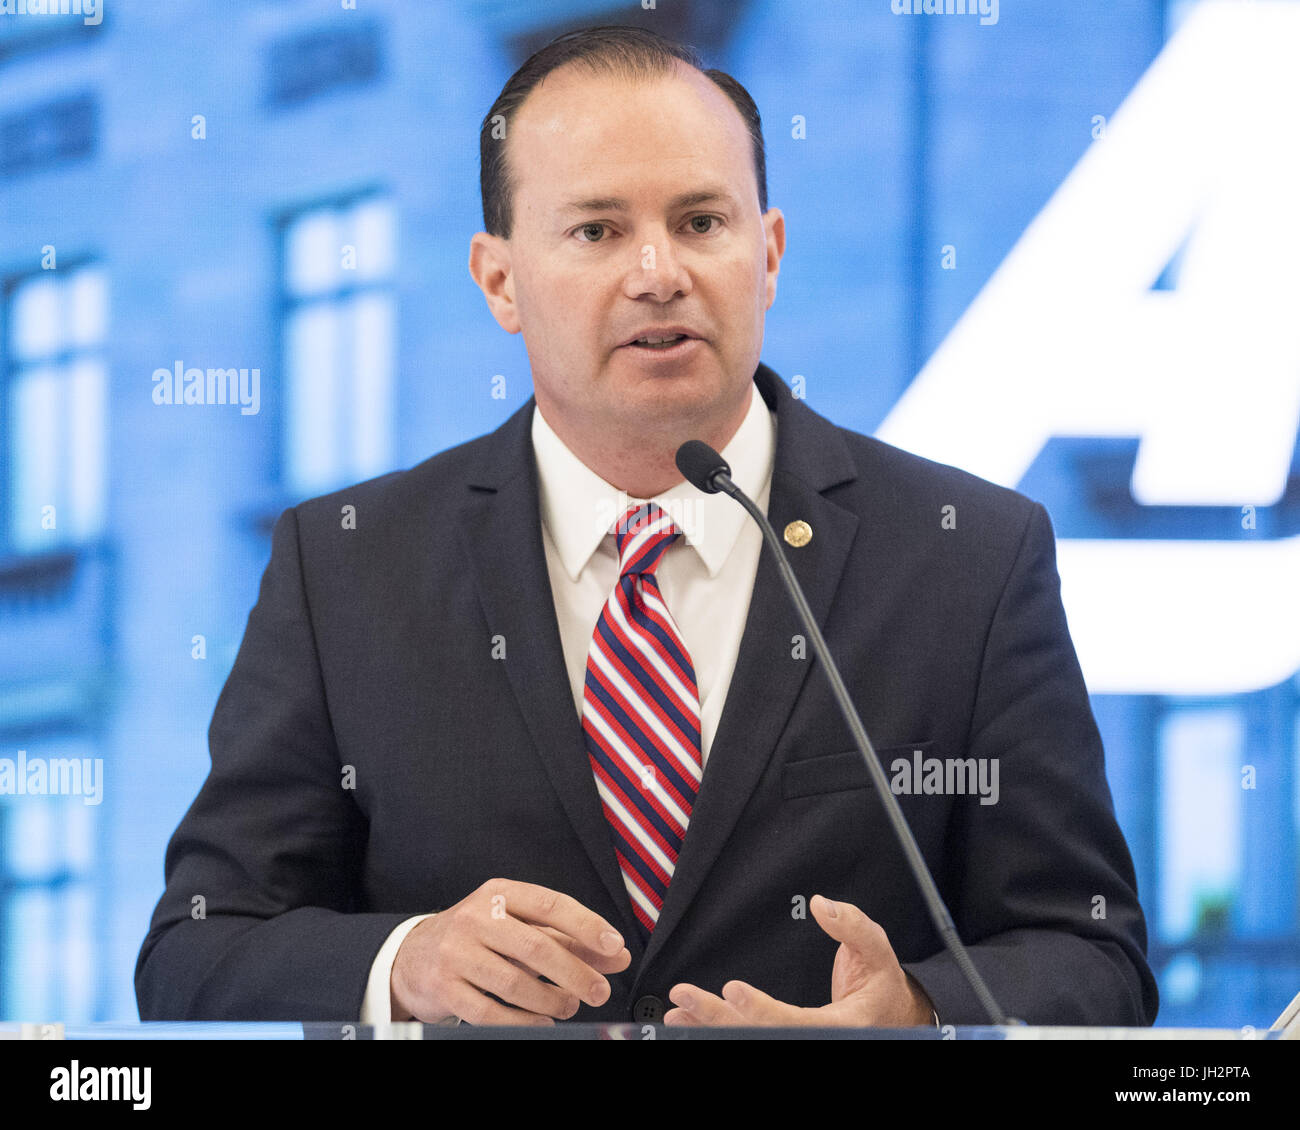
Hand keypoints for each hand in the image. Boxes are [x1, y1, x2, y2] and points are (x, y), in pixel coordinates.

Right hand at [390, 878, 630, 1024]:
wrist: (413, 957)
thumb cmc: (479, 938)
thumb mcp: (520, 926)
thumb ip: (568, 939)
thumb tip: (617, 954)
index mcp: (499, 893)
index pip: (550, 904)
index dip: (586, 925)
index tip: (614, 945)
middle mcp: (475, 917)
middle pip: (535, 946)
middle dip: (575, 972)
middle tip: (600, 991)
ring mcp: (456, 953)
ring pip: (514, 982)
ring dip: (551, 1000)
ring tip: (569, 1007)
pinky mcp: (444, 987)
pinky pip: (490, 1012)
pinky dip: (523, 1022)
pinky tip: (542, 1023)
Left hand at [664, 894, 933, 1026]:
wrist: (889, 1017)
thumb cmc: (881, 984)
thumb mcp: (877, 950)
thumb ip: (854, 926)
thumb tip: (821, 904)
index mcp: (841, 1025)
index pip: (795, 1023)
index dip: (761, 1011)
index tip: (731, 988)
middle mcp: (816, 1040)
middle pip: (762, 1037)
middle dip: (718, 1019)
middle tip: (683, 997)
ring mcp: (800, 1042)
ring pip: (750, 1041)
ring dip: (709, 1028)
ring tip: (676, 1012)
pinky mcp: (784, 1038)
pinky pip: (750, 1039)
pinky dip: (717, 1030)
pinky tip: (689, 1022)